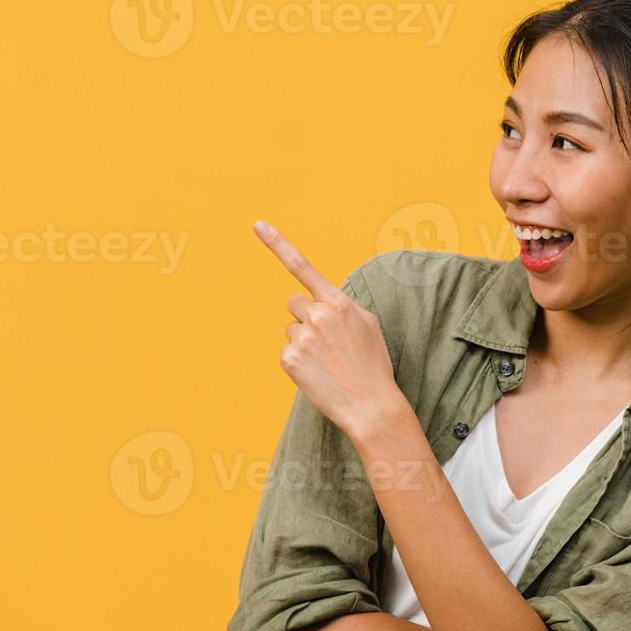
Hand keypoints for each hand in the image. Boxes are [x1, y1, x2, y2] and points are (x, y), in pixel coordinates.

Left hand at [253, 219, 406, 443]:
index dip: (277, 243)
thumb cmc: (372, 366)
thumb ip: (342, 306)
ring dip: (303, 341)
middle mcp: (318, 315)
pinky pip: (286, 351)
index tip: (257, 224)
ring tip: (326, 361)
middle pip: (294, 304)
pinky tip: (317, 373)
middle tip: (327, 342)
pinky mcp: (289, 359)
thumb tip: (322, 301)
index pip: (303, 266)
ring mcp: (302, 337)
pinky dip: (298, 362)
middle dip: (306, 318)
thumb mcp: (368, 325)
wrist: (371, 405)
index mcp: (339, 302)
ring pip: (291, 329)